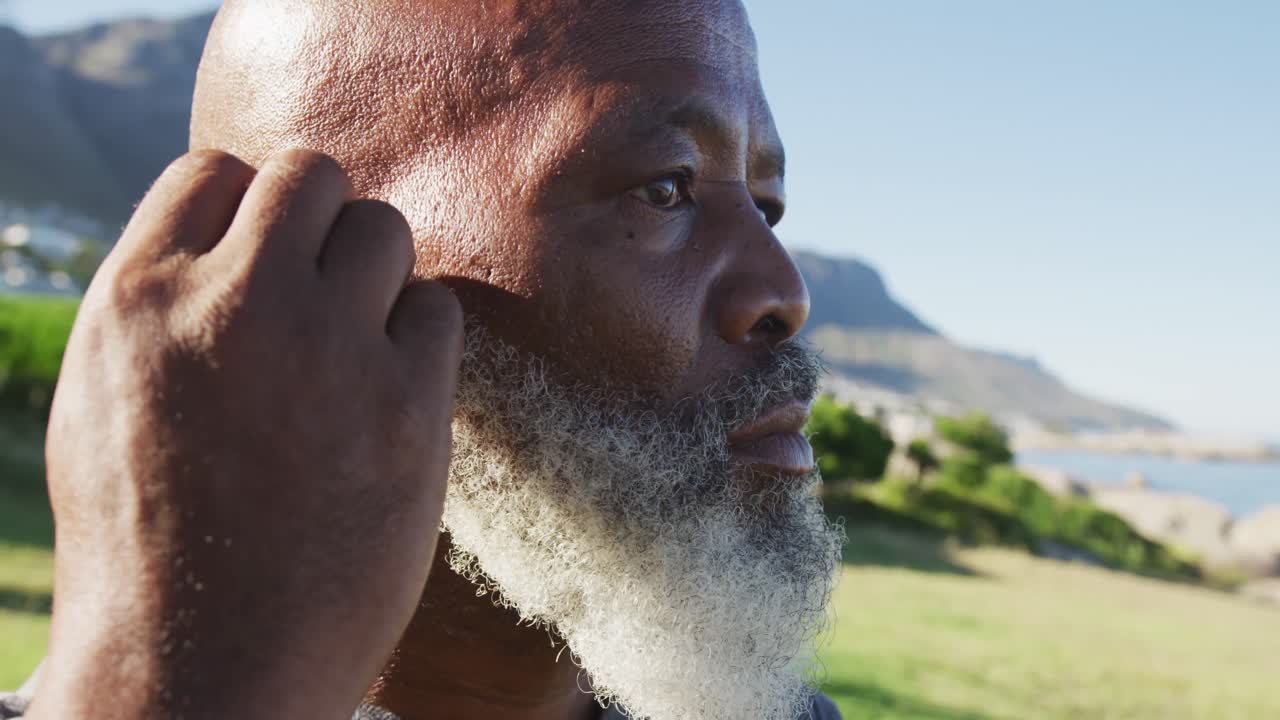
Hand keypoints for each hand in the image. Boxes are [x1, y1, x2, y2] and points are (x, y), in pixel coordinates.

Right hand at [29, 149, 461, 719]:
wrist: (202, 668)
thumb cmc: (146, 540)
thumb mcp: (106, 398)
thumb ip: (162, 302)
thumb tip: (231, 233)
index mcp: (138, 300)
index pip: (216, 170)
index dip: (248, 209)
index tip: (264, 259)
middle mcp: (233, 306)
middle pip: (314, 175)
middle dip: (321, 220)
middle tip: (323, 288)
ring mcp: (326, 353)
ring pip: (385, 229)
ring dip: (376, 274)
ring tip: (355, 345)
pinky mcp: (407, 408)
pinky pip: (438, 311)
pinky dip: (420, 340)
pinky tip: (390, 394)